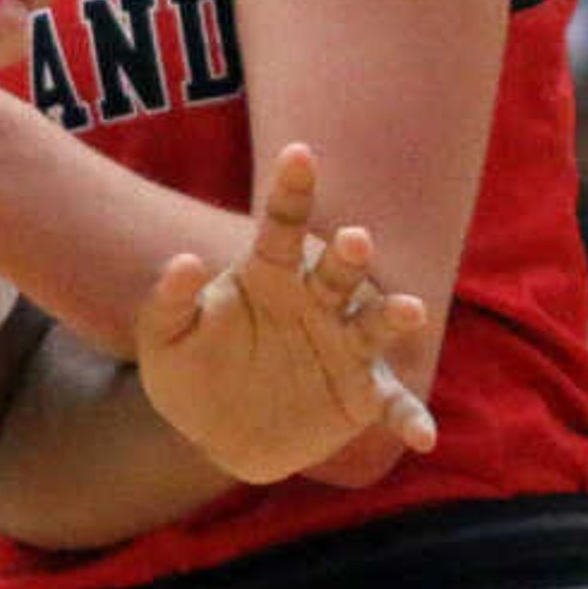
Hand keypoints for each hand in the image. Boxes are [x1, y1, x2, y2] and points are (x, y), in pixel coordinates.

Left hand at [130, 143, 438, 484]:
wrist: (213, 431)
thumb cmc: (188, 371)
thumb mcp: (164, 340)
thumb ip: (169, 301)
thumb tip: (183, 261)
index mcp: (269, 276)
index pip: (281, 224)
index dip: (293, 189)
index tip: (300, 153)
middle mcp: (316, 302)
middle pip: (338, 271)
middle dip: (349, 255)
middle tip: (355, 240)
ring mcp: (344, 346)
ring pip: (375, 323)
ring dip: (394, 315)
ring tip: (411, 311)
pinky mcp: (361, 393)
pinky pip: (392, 401)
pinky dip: (409, 415)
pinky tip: (422, 435)